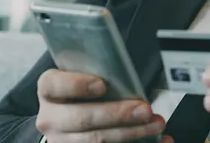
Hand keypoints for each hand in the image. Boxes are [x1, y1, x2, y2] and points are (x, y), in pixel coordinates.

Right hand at [35, 69, 172, 142]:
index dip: (76, 85)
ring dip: (131, 133)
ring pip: (96, 140)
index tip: (102, 85)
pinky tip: (159, 141)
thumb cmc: (83, 93)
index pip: (54, 85)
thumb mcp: (82, 78)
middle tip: (145, 109)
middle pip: (82, 119)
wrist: (68, 120)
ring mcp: (61, 141)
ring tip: (156, 125)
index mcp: (49, 91)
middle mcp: (50, 119)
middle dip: (116, 114)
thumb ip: (98, 73)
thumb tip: (128, 75)